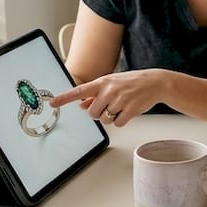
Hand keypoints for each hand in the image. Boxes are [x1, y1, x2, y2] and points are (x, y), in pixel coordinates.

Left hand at [48, 69, 165, 126]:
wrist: (155, 82)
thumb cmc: (131, 83)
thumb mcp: (111, 84)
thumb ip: (95, 95)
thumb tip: (81, 105)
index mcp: (102, 82)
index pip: (79, 91)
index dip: (64, 98)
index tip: (52, 103)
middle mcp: (109, 90)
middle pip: (92, 113)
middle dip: (99, 113)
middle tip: (110, 105)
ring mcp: (119, 99)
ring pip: (105, 119)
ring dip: (112, 117)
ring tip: (122, 105)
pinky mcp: (129, 109)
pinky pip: (117, 123)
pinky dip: (122, 120)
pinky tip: (128, 110)